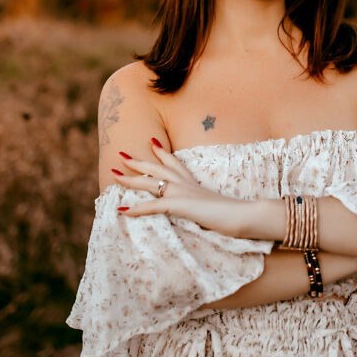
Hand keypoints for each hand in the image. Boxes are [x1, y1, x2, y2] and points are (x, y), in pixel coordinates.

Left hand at [111, 139, 249, 237]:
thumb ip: (203, 204)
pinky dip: (136, 208)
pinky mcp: (180, 205)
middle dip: (137, 161)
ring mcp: (182, 193)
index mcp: (193, 183)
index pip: (175, 163)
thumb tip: (201, 207)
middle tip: (121, 153)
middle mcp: (185, 184)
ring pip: (150, 183)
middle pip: (157, 169)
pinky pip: (153, 206)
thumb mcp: (214, 205)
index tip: (151, 141)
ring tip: (113, 175)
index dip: (162, 152)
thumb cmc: (233, 213)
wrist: (243, 215)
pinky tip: (122, 210)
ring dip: (129, 180)